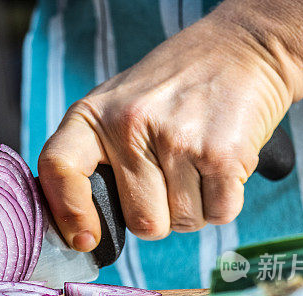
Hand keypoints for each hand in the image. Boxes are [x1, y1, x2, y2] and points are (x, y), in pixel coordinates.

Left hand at [37, 16, 294, 251]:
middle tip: (172, 174)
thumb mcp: (118, 106)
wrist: (242, 48)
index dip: (68, 212)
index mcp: (93, 115)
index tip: (86, 240)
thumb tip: (82, 231)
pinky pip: (218, 214)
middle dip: (161, 214)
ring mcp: (177, 139)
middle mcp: (130, 125)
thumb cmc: (174, 89)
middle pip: (141, 222)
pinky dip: (224, 201)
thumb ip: (96, 157)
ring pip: (182, 222)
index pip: (59, 168)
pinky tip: (220, 164)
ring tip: (197, 161)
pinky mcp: (223, 153)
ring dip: (195, 207)